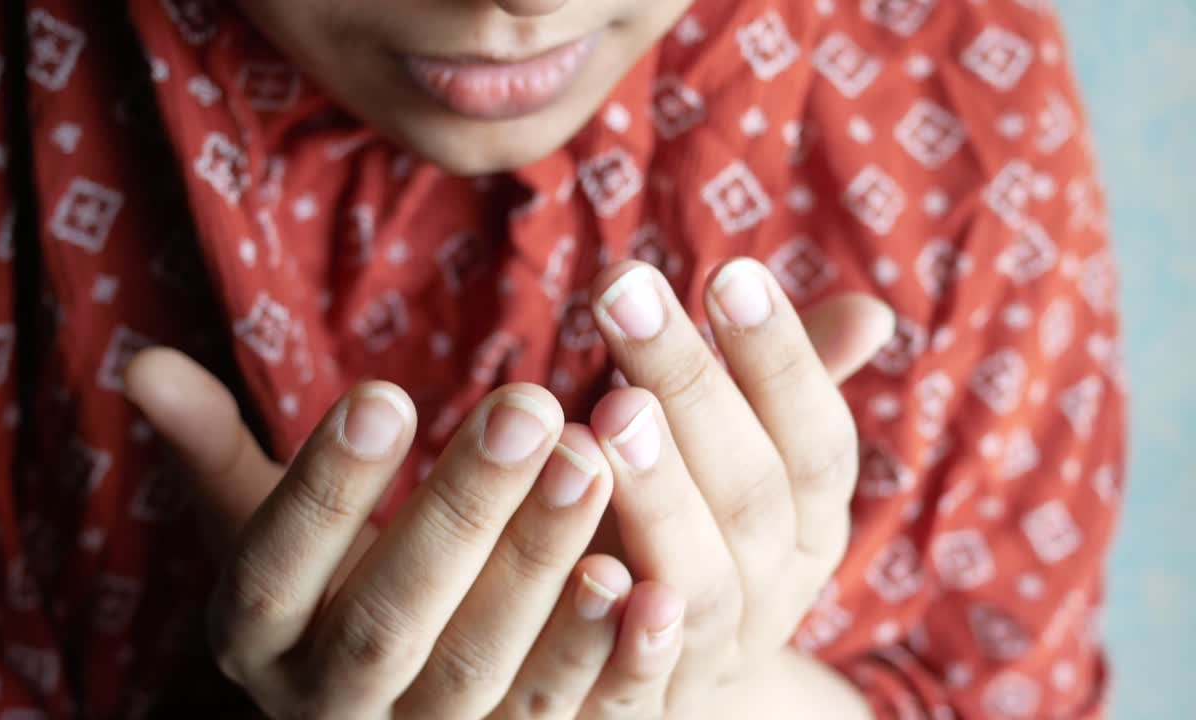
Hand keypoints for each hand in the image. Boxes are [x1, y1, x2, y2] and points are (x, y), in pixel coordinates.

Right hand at [125, 351, 687, 718]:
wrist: (385, 711)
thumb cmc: (328, 591)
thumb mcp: (265, 534)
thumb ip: (217, 456)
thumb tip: (142, 365)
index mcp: (262, 639)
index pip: (275, 567)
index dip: (324, 489)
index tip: (384, 397)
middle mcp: (336, 706)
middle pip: (393, 621)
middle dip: (463, 515)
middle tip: (530, 407)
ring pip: (487, 677)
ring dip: (542, 577)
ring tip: (596, 465)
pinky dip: (616, 668)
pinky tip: (658, 589)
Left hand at [577, 259, 893, 716]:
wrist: (662, 669)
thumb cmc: (692, 519)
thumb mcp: (742, 455)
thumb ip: (783, 387)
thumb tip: (872, 312)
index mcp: (812, 522)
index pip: (817, 437)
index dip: (781, 358)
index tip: (729, 271)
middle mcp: (778, 590)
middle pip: (752, 490)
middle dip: (692, 388)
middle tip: (626, 295)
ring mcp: (718, 654)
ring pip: (704, 580)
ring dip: (663, 497)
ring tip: (609, 410)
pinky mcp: (649, 706)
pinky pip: (643, 679)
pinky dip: (629, 633)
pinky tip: (590, 568)